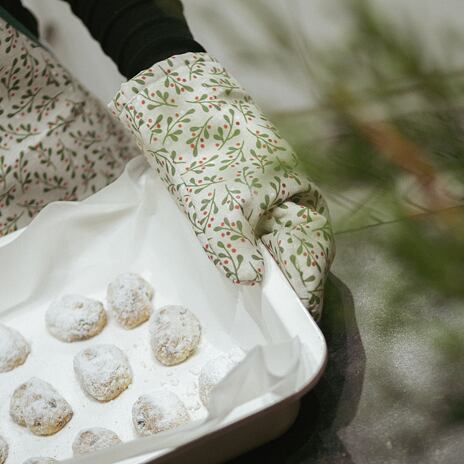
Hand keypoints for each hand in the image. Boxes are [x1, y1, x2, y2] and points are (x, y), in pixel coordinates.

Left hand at [109, 53, 333, 318]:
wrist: (184, 109)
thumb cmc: (210, 155)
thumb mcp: (222, 206)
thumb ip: (236, 248)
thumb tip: (250, 282)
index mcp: (302, 206)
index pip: (311, 264)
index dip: (302, 299)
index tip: (290, 332)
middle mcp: (293, 209)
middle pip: (297, 262)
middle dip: (283, 295)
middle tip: (266, 327)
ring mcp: (270, 207)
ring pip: (275, 254)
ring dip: (263, 280)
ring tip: (249, 310)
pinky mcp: (247, 206)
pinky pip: (253, 242)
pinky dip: (244, 262)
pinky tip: (231, 278)